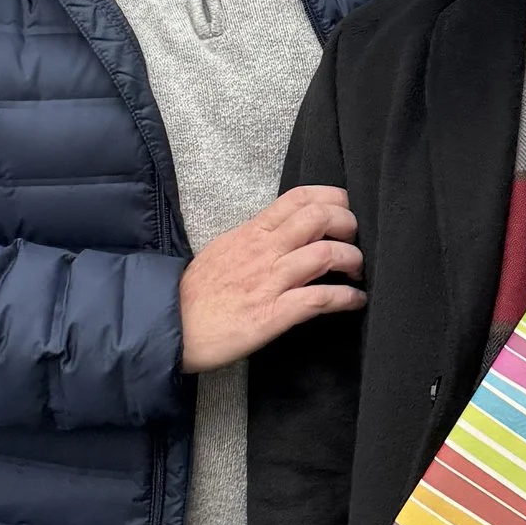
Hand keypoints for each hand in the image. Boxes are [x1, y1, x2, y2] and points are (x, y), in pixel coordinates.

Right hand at [179, 186, 363, 372]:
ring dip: (354, 261)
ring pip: (326, 254)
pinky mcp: (272, 315)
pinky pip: (318, 299)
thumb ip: (256, 239)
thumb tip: (284, 233)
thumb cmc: (195, 294)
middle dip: (349, 225)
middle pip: (320, 217)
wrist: (168, 327)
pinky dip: (346, 298)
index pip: (299, 198)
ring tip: (357, 272)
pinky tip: (355, 301)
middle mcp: (264, 251)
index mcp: (252, 232)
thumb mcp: (224, 250)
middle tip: (353, 241)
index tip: (343, 211)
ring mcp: (269, 282)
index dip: (332, 198)